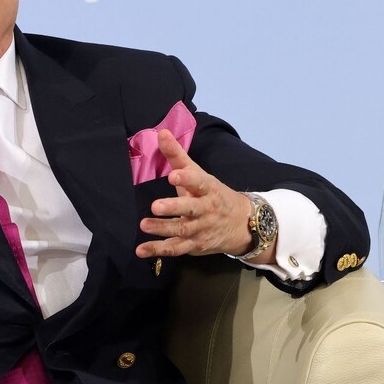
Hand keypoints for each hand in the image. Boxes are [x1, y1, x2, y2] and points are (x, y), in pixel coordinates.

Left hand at [135, 129, 254, 258]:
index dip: (187, 179)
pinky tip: (141, 250)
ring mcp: (201, 229)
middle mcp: (206, 210)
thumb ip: (177, 155)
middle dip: (174, 208)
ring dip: (162, 229)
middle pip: (191, 209)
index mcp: (207, 189)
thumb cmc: (212, 194)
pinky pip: (175, 248)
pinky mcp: (194, 245)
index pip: (199, 182)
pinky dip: (158, 250)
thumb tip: (161, 132)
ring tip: (144, 225)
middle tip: (155, 206)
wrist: (242, 224)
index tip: (173, 175)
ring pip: (182, 230)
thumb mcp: (198, 174)